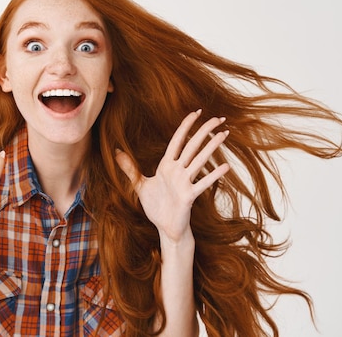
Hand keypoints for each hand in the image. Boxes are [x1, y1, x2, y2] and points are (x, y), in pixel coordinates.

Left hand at [115, 110, 229, 244]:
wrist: (165, 228)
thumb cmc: (156, 206)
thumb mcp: (139, 185)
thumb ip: (129, 168)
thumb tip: (116, 151)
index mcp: (166, 166)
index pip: (178, 141)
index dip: (185, 126)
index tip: (196, 112)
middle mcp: (178, 171)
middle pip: (192, 146)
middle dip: (205, 131)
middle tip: (219, 118)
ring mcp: (185, 182)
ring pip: (200, 160)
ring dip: (212, 147)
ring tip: (224, 134)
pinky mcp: (189, 196)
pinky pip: (202, 183)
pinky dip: (213, 175)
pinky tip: (225, 166)